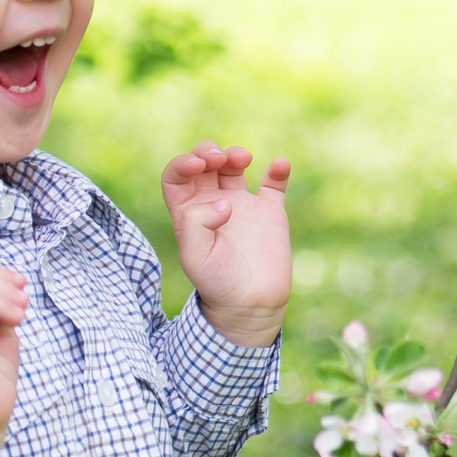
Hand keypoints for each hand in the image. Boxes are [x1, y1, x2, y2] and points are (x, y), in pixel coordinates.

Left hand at [163, 142, 292, 347]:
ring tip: (242, 159)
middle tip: (218, 159)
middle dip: (208, 152)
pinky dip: (278, 170)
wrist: (251, 304)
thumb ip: (197, 223)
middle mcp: (212, 205)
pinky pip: (274, 184)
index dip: (183, 163)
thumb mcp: (194, 256)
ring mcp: (242, 207)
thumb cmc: (217, 283)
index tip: (198, 165)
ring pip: (233, 167)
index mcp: (188, 213)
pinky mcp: (269, 213)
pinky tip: (279, 165)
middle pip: (204, 165)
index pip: (176, 176)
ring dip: (235, 154)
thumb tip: (223, 203)